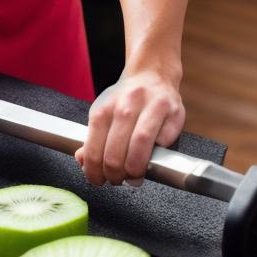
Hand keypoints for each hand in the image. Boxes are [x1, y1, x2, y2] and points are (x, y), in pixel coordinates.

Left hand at [75, 69, 185, 185]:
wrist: (152, 75)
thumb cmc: (124, 102)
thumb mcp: (101, 116)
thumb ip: (91, 141)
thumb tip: (82, 162)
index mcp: (103, 110)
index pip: (93, 150)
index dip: (94, 172)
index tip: (98, 181)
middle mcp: (126, 106)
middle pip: (116, 152)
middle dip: (115, 174)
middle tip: (118, 180)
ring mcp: (151, 107)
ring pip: (140, 145)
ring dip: (136, 168)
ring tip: (134, 176)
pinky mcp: (174, 110)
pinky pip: (165, 140)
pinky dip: (159, 153)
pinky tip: (153, 155)